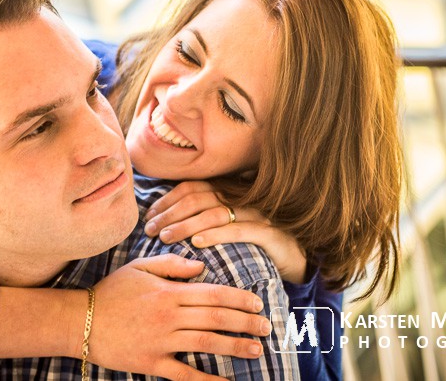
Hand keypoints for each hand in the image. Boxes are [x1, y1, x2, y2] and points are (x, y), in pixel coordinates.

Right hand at [88, 254, 271, 379]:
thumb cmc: (111, 292)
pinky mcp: (152, 363)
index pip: (213, 293)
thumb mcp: (140, 268)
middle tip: (266, 327)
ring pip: (206, 342)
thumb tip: (202, 265)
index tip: (257, 303)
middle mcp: (169, 316)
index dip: (239, 298)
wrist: (81, 321)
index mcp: (169, 292)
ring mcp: (161, 341)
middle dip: (245, 322)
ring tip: (256, 350)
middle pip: (216, 317)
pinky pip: (184, 374)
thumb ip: (172, 265)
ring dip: (234, 346)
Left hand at [143, 181, 307, 282]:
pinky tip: (198, 244)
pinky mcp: (269, 233)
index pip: (191, 188)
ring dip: (186, 225)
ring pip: (215, 213)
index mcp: (228, 193)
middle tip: (150, 230)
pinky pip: (240, 231)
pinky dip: (217, 236)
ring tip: (166, 238)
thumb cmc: (253, 245)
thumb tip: (165, 221)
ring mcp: (256, 214)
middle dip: (170, 214)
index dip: (167, 200)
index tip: (149, 216)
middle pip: (198, 198)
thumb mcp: (226, 227)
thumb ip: (203, 218)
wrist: (296, 257)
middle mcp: (241, 198)